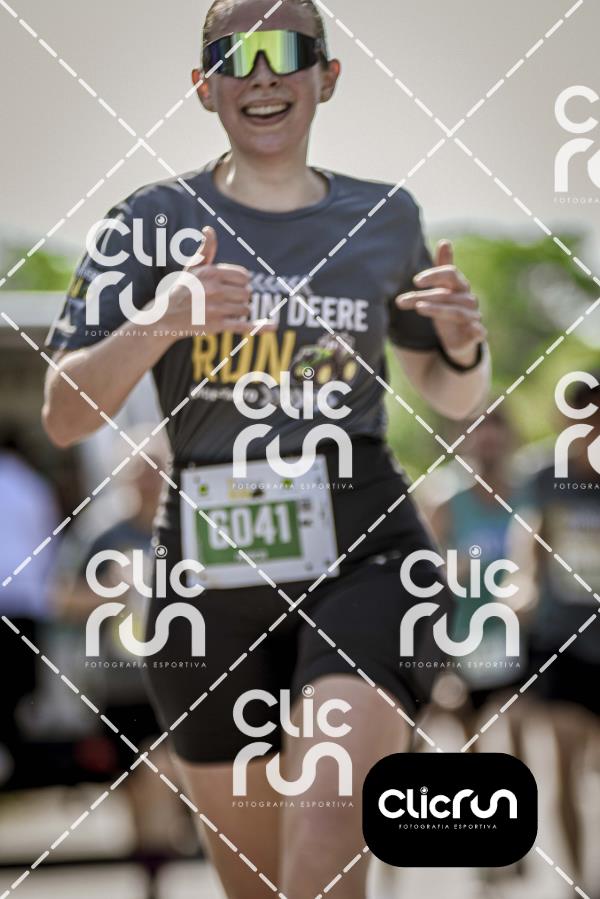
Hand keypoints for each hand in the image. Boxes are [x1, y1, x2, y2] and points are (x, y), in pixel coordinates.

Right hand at [161, 226, 275, 338]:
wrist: (166, 317)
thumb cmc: (182, 290)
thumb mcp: (192, 268)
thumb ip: (205, 250)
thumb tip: (210, 229)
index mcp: (211, 273)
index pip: (244, 276)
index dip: (240, 282)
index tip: (230, 287)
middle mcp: (213, 289)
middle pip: (247, 293)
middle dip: (240, 297)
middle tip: (224, 300)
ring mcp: (216, 308)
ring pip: (245, 309)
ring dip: (238, 311)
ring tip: (222, 311)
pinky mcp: (217, 325)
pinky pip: (244, 326)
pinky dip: (260, 327)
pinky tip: (274, 326)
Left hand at [395, 240, 485, 365]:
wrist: (460, 337)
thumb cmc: (448, 308)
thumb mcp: (442, 288)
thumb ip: (441, 268)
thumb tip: (445, 241)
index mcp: (460, 286)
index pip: (451, 273)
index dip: (434, 275)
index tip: (415, 281)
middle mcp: (468, 299)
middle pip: (447, 294)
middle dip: (425, 296)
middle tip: (401, 300)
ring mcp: (473, 316)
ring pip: (457, 312)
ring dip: (438, 309)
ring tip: (418, 308)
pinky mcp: (476, 334)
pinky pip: (479, 331)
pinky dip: (476, 330)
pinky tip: (470, 328)